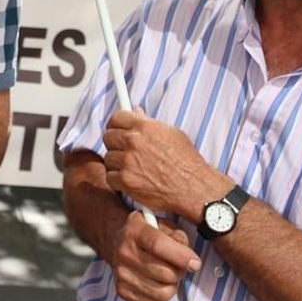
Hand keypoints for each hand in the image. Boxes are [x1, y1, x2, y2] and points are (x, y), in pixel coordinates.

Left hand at [102, 110, 218, 218]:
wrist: (193, 188)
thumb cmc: (186, 162)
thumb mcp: (172, 134)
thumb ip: (150, 123)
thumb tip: (136, 113)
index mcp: (145, 127)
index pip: (117, 118)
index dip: (115, 124)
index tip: (115, 129)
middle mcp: (134, 142)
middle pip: (108, 137)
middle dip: (115, 144)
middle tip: (123, 151)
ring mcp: (128, 161)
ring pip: (108, 158)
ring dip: (117, 164)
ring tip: (132, 168)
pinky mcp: (126, 180)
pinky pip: (110, 177)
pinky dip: (118, 181)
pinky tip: (131, 181)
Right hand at [107, 211, 201, 300]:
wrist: (118, 241)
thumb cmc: (147, 233)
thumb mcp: (163, 224)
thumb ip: (178, 236)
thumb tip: (189, 259)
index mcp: (134, 230)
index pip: (158, 246)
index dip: (181, 256)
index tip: (195, 263)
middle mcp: (124, 252)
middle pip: (165, 273)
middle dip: (180, 271)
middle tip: (178, 265)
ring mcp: (121, 274)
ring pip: (162, 293)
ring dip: (172, 286)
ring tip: (168, 275)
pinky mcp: (122, 292)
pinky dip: (163, 298)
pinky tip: (158, 284)